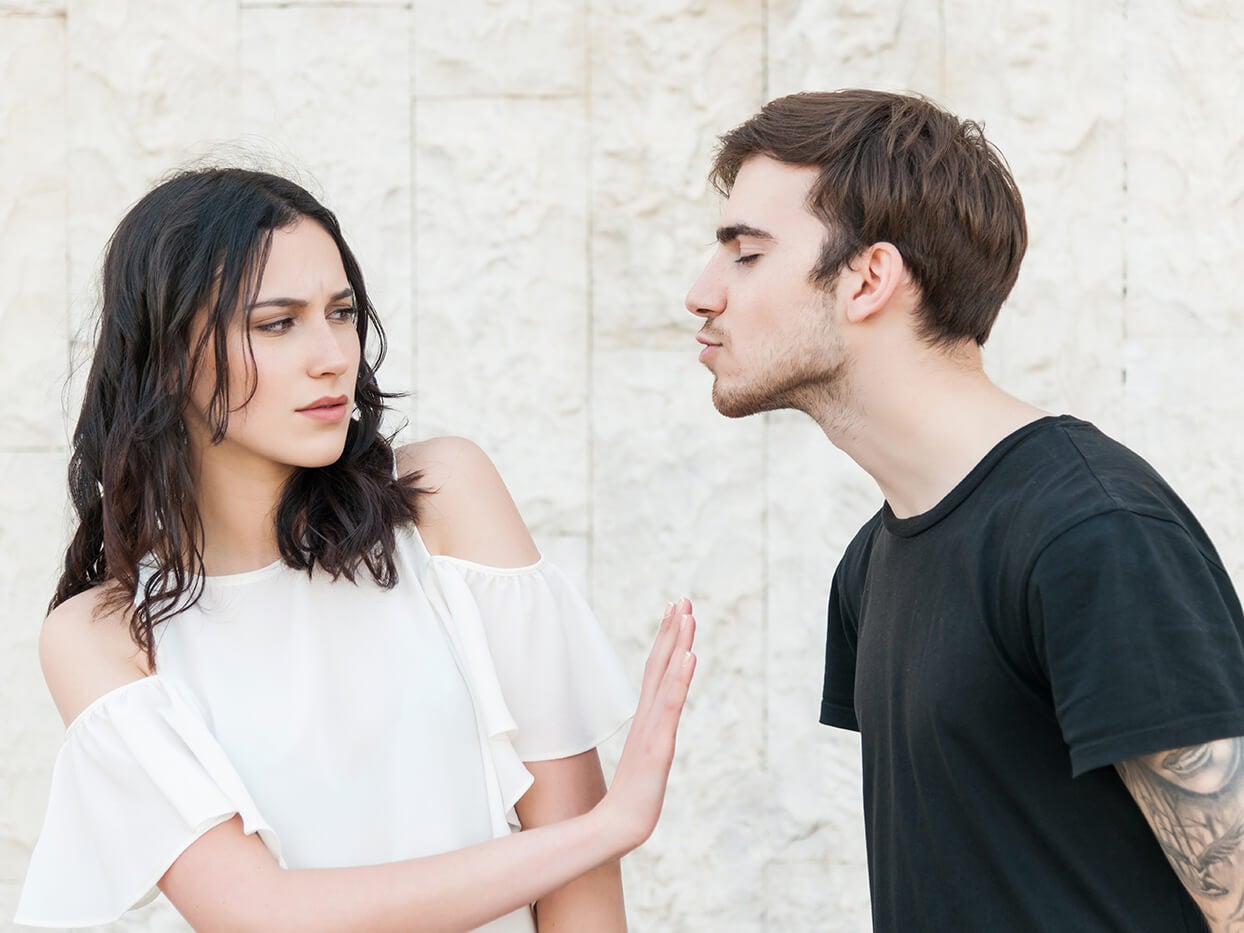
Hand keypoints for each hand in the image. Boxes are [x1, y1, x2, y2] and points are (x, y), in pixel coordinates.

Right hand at [594, 599, 696, 852]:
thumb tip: (653, 729)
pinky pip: (670, 706)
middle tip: (682, 599)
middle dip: (672, 630)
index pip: (655, 669)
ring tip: (687, 615)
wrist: (618, 828)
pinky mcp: (658, 745)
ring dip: (677, 644)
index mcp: (646, 717)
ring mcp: (652, 728)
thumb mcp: (645, 759)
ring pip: (665, 677)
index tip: (674, 611)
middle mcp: (648, 716)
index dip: (665, 639)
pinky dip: (679, 679)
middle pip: (660, 664)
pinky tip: (689, 657)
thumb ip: (648, 739)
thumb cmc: (631, 798)